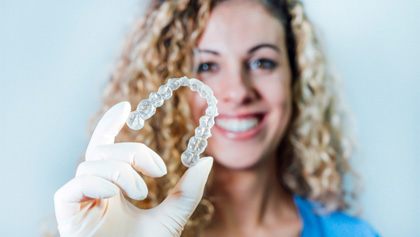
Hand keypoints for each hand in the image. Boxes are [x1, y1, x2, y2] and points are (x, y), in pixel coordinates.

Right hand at [54, 101, 212, 236]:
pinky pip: (74, 185)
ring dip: (121, 172)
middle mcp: (95, 189)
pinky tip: (115, 195)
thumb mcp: (173, 216)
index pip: (106, 147)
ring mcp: (80, 200)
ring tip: (143, 193)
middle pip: (102, 150)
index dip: (110, 124)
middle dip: (132, 152)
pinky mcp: (66, 213)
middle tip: (159, 170)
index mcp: (114, 187)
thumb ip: (188, 191)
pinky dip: (97, 182)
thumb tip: (207, 160)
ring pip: (91, 164)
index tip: (125, 107)